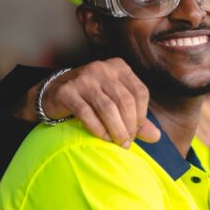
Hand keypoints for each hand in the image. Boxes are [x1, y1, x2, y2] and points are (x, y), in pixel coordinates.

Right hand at [36, 58, 160, 147]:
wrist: (53, 93)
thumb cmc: (91, 98)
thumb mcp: (116, 102)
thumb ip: (136, 118)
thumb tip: (156, 137)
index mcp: (119, 67)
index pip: (140, 92)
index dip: (142, 115)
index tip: (137, 131)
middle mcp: (102, 68)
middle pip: (125, 101)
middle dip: (129, 125)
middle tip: (127, 142)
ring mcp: (83, 78)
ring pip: (108, 108)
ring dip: (116, 130)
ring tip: (118, 143)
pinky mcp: (67, 91)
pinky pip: (87, 113)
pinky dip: (97, 128)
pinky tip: (102, 138)